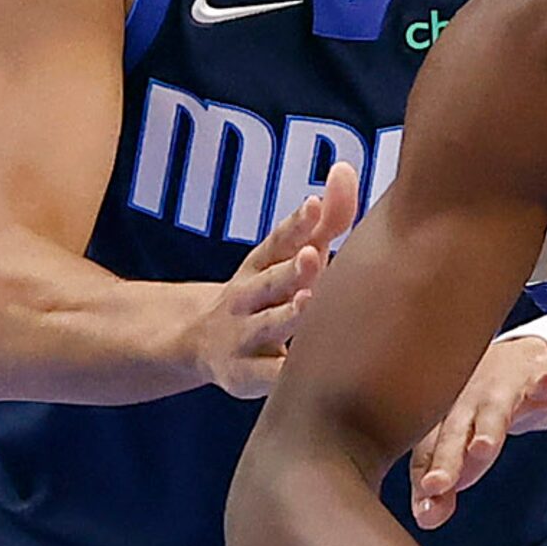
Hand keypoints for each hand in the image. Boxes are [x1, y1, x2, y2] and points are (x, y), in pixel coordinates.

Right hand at [196, 163, 358, 397]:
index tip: (313, 205)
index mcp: (264, 263)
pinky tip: (302, 372)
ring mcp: (245, 334)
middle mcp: (250, 295)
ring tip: (308, 304)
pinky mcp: (244, 374)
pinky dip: (280, 374)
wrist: (201, 340)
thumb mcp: (288, 255)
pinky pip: (265, 376)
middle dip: (292, 269)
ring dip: (287, 316)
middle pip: (272, 280)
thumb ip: (325, 220)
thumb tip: (345, 169)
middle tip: (314, 258)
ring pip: (269, 326)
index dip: (297, 224)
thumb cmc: (269, 292)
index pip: (279, 239)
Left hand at [410, 333, 546, 528]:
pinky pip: (542, 380)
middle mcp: (464, 403)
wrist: (517, 362)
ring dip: (488, 428)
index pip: (426, 454)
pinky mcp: (534, 376)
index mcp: (440, 422)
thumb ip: (442, 487)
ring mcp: (499, 388)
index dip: (425, 481)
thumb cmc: (480, 408)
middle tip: (435, 485)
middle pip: (453, 434)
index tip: (426, 509)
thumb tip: (427, 517)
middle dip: (445, 460)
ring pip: (493, 410)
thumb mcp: (460, 450)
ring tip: (483, 447)